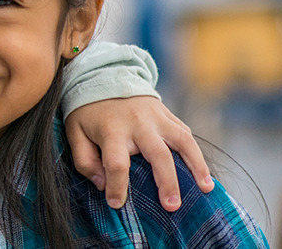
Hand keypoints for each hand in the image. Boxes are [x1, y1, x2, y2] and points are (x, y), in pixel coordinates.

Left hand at [64, 96, 215, 211]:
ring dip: (197, 166)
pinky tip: (202, 173)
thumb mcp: (75, 132)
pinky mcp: (168, 115)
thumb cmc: (89, 112)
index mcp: (111, 130)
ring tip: (206, 189)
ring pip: (183, 142)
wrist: (105, 76)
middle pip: (157, 155)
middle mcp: (138, 123)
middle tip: (172, 207)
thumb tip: (102, 185)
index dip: (116, 186)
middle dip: (166, 182)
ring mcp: (158, 117)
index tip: (116, 203)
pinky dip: (197, 154)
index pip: (116, 163)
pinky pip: (187, 135)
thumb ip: (85, 160)